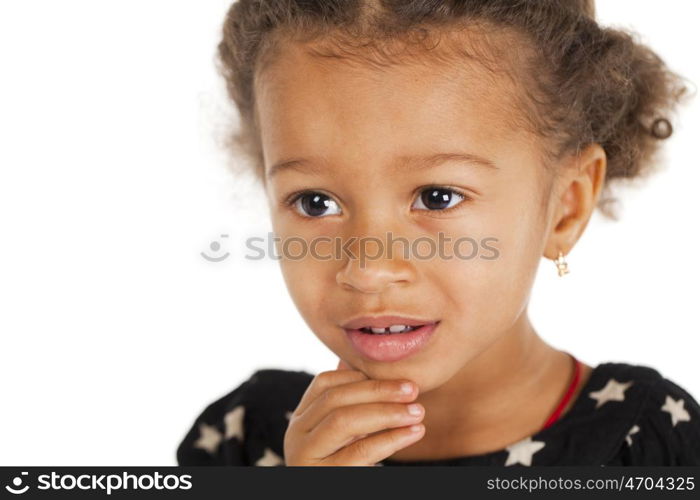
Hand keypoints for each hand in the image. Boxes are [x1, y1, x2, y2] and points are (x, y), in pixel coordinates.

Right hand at [283, 358, 425, 465]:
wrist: (334, 492)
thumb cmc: (344, 467)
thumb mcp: (342, 434)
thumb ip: (348, 403)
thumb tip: (354, 361)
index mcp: (300, 419)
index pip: (324, 383)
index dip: (360, 376)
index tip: (395, 379)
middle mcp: (295, 434)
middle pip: (336, 399)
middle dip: (378, 390)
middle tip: (413, 389)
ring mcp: (305, 457)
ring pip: (344, 421)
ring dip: (387, 412)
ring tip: (418, 412)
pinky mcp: (322, 477)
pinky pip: (360, 452)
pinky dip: (391, 439)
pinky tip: (413, 433)